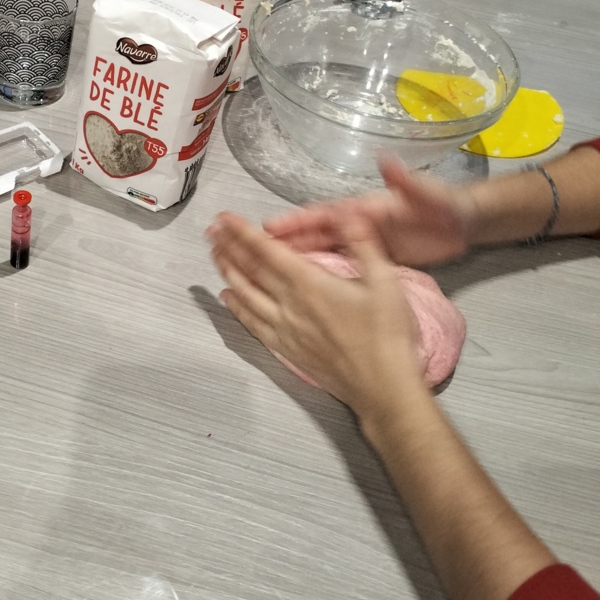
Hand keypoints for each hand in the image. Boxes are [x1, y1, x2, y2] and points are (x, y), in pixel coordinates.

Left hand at [208, 212, 426, 421]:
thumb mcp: (385, 281)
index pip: (267, 251)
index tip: (224, 218)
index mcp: (310, 283)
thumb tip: (349, 213)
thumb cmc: (387, 334)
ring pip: (246, 296)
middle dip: (229, 247)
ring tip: (215, 256)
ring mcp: (286, 329)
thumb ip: (364, 244)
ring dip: (228, 273)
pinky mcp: (287, 350)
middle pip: (251, 271)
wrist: (381, 386)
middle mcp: (290, 305)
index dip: (243, 232)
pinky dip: (237, 309)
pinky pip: (254, 325)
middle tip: (212, 231)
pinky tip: (228, 299)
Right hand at [265, 157, 474, 267]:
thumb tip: (385, 161)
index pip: (325, 214)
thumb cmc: (442, 204)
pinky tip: (300, 286)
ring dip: (293, 257)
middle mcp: (356, 223)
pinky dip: (317, 273)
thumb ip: (405, 181)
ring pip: (320, 250)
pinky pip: (337, 266)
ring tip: (263, 269)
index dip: (299, 220)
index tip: (271, 227)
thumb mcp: (426, 193)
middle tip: (250, 248)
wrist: (462, 223)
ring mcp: (361, 241)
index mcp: (364, 208)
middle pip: (314, 233)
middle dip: (283, 240)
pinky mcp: (370, 259)